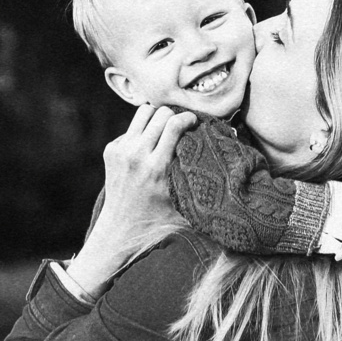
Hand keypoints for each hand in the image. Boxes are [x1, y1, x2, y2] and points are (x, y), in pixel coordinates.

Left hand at [65, 104, 193, 297]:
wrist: (121, 227)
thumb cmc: (157, 220)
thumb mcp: (183, 205)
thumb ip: (200, 188)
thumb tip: (230, 177)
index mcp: (156, 167)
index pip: (173, 125)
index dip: (188, 118)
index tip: (194, 122)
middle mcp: (136, 155)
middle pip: (159, 113)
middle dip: (173, 116)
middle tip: (181, 126)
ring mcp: (121, 150)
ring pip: (142, 112)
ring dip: (156, 117)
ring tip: (165, 128)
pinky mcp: (111, 150)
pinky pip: (131, 128)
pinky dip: (142, 131)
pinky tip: (149, 145)